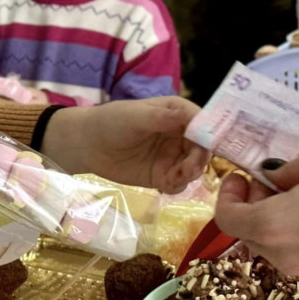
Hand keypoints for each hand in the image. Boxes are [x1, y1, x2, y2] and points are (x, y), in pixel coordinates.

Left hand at [41, 97, 208, 193]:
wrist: (88, 144)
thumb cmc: (111, 122)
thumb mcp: (135, 116)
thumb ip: (163, 118)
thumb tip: (191, 117)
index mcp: (178, 113)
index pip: (203, 122)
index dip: (210, 134)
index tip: (209, 146)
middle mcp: (182, 134)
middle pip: (203, 149)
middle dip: (199, 159)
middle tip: (188, 168)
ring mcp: (174, 156)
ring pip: (195, 168)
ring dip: (190, 174)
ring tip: (173, 177)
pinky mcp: (163, 175)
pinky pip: (179, 183)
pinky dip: (177, 186)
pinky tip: (163, 185)